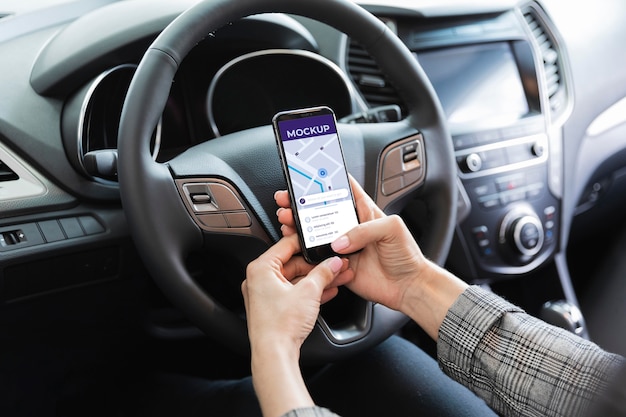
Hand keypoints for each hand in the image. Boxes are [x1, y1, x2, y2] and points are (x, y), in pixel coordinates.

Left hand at [242, 233, 350, 416]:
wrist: (274, 355)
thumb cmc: (280, 325)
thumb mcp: (309, 292)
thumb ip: (324, 272)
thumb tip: (333, 262)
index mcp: (261, 268)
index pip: (286, 245)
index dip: (308, 243)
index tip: (322, 242)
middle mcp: (259, 279)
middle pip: (293, 263)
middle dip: (318, 265)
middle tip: (336, 263)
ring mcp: (265, 295)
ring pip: (296, 280)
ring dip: (318, 279)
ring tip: (338, 276)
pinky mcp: (273, 308)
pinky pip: (294, 293)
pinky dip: (310, 292)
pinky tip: (329, 290)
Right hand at [275, 177, 423, 311]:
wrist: (408, 286)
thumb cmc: (407, 255)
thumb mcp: (392, 229)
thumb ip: (364, 229)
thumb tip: (340, 240)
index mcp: (364, 212)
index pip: (342, 191)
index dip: (325, 182)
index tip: (308, 177)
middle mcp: (351, 228)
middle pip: (321, 211)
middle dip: (302, 204)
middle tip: (288, 201)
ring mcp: (343, 246)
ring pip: (315, 233)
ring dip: (299, 227)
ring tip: (287, 221)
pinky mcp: (338, 265)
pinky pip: (318, 258)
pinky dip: (305, 253)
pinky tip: (297, 247)